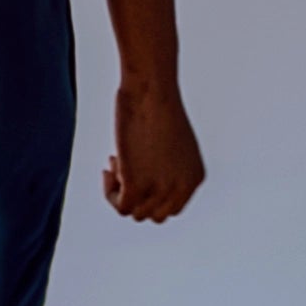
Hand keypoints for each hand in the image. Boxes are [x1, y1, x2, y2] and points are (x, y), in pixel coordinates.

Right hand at [104, 82, 204, 222]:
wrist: (151, 91)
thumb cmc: (158, 105)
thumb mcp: (173, 142)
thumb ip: (167, 166)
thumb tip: (146, 178)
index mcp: (194, 178)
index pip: (172, 208)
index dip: (151, 195)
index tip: (137, 174)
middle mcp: (181, 188)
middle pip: (154, 215)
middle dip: (137, 195)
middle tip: (124, 166)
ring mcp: (160, 189)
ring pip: (136, 213)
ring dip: (122, 190)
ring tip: (118, 160)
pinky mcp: (137, 186)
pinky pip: (121, 207)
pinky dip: (111, 191)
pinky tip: (111, 163)